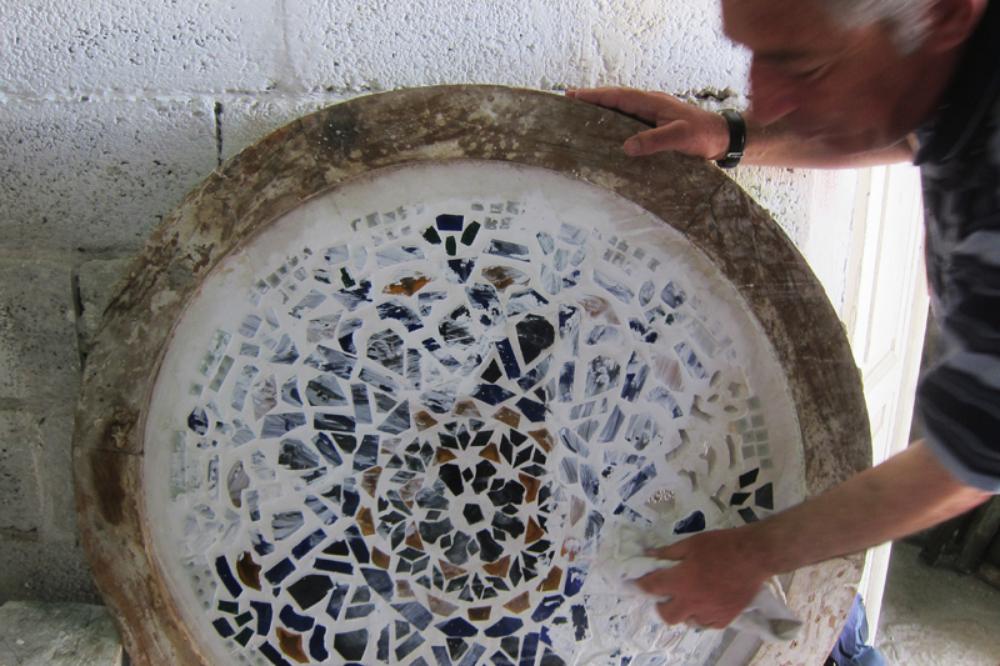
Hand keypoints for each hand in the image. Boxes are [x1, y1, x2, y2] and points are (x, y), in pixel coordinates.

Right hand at [566, 87, 730, 159]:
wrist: (723, 138)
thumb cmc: (704, 136)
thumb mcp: (680, 138)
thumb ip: (654, 141)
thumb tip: (626, 146)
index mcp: (653, 103)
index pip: (618, 96)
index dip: (595, 96)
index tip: (573, 96)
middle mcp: (650, 105)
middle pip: (615, 99)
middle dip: (592, 100)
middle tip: (569, 102)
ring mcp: (653, 114)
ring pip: (621, 109)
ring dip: (601, 110)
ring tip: (580, 115)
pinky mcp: (656, 124)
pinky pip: (629, 119)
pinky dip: (614, 121)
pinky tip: (606, 130)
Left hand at [635, 526, 771, 628]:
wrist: (754, 555)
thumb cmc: (721, 545)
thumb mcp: (691, 543)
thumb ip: (668, 553)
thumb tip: (648, 554)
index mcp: (681, 581)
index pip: (652, 587)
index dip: (641, 585)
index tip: (637, 583)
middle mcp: (692, 601)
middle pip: (667, 615)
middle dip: (661, 606)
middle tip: (665, 595)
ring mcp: (709, 612)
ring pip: (688, 621)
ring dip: (683, 611)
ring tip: (688, 598)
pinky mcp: (725, 618)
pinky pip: (706, 624)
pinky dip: (702, 616)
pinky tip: (704, 604)